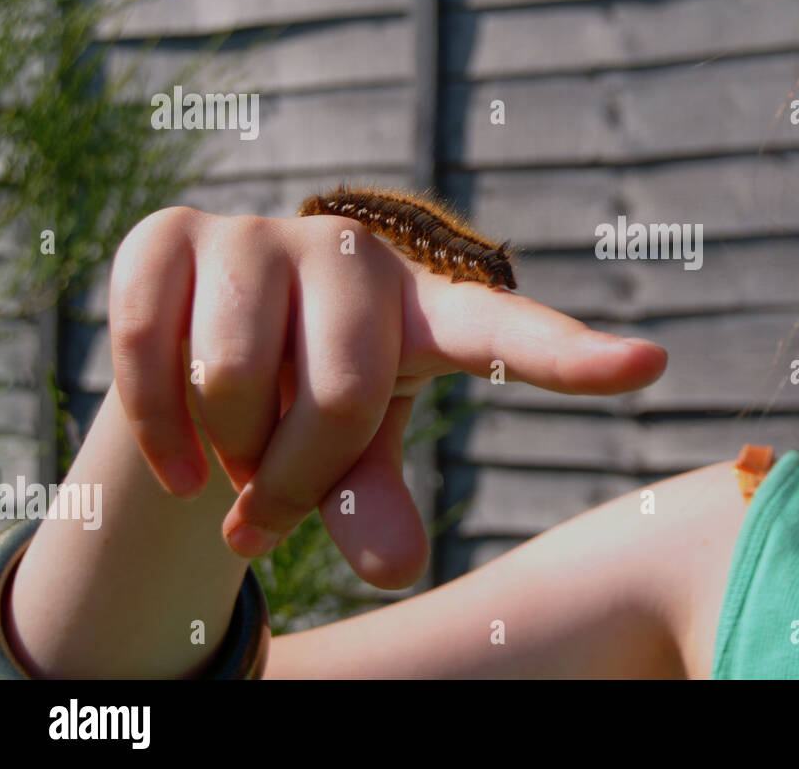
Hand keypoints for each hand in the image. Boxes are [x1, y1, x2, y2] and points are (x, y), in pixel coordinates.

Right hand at [108, 207, 666, 588]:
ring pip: (234, 378)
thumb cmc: (307, 404)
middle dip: (295, 481)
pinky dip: (152, 432)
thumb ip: (375, 504)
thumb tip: (398, 566)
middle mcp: (355, 257)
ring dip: (224, 454)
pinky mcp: (170, 233)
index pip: (510, 334)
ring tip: (232, 454)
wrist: (201, 345)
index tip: (652, 364)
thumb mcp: (354, 462)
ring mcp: (261, 236)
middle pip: (341, 396)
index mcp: (427, 313)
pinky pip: (146, 351)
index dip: (575, 357)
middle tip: (273, 504)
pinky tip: (172, 459)